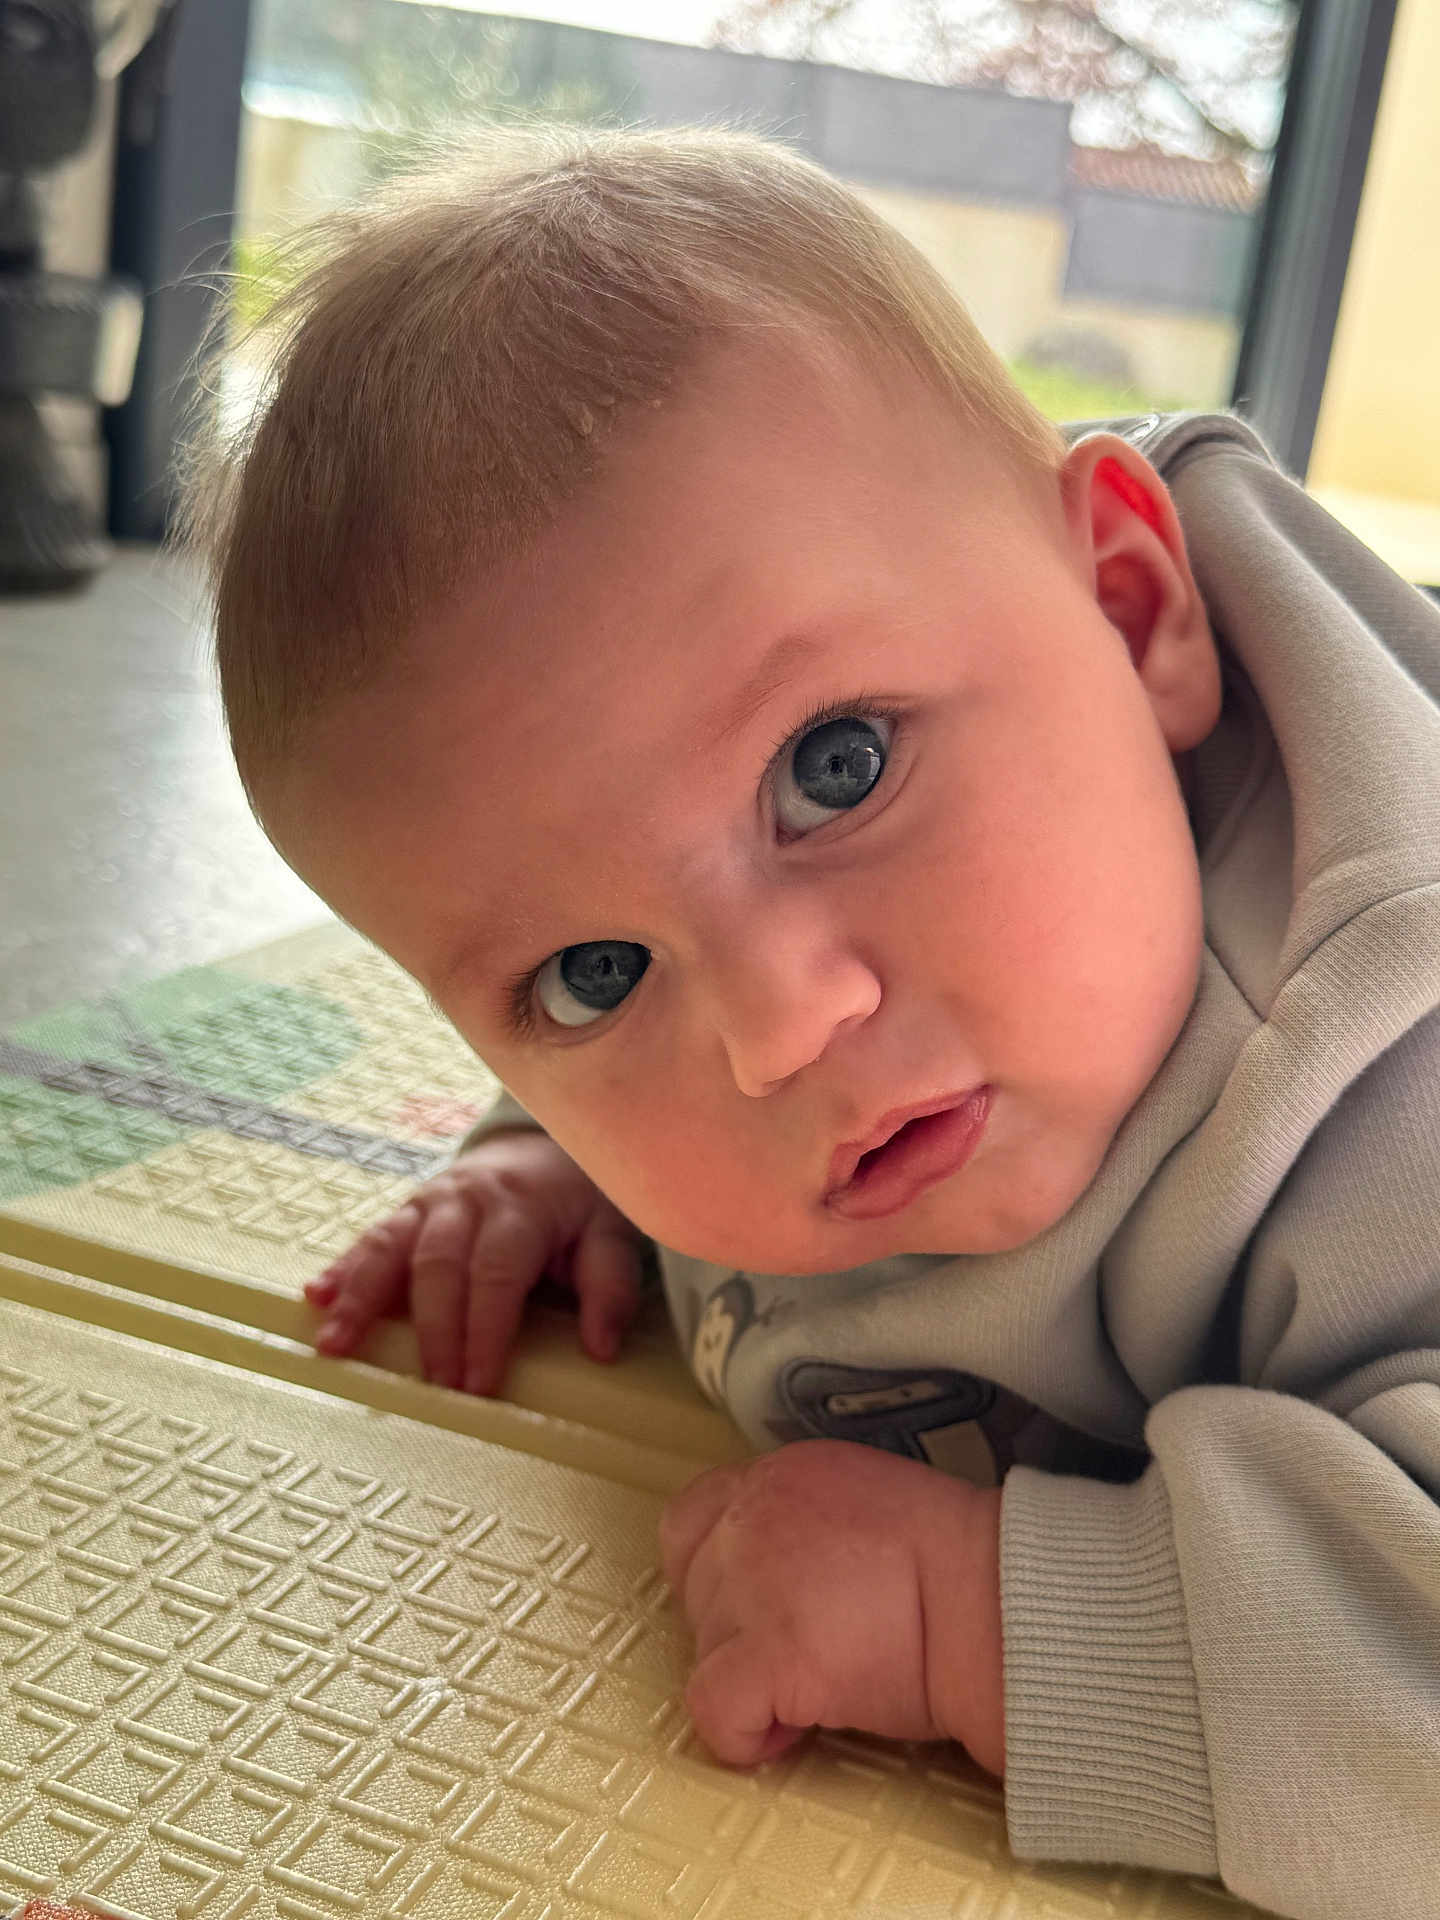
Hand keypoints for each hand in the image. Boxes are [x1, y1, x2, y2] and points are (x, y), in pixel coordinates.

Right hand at [303, 1130, 646, 1394]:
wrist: (544, 1140)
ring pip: (389, 1246)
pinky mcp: (408, 1208)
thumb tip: (601, 1349)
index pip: (497, 1274)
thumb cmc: (579, 1200)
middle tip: (432, 1388)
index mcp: (521, 1209)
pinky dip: (343, 1267)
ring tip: (335, 1345)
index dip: (485, 1329)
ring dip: (360, 1297)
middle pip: (438, 1265)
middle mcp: (468, 1201)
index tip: (478, 1384)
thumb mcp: (611, 1231)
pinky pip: (371, 1237)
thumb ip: (608, 1286)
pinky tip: (316, 1296)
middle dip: (433, 1330)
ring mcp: (431, 1201)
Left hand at [660, 1440, 1004, 1773]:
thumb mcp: (866, 1504)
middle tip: (801, 1657)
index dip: (715, 1577)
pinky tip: (793, 1734)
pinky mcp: (772, 1651)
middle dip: (736, 1633)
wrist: (999, 1599)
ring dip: (750, 1682)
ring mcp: (754, 1581)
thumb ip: (807, 1524)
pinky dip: (742, 1734)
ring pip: (705, 1651)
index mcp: (782, 1476)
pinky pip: (715, 1707)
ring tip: (818, 1692)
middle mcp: (754, 1516)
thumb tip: (788, 1578)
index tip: (759, 1611)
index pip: (693, 1521)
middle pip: (695, 1591)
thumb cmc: (961, 1565)